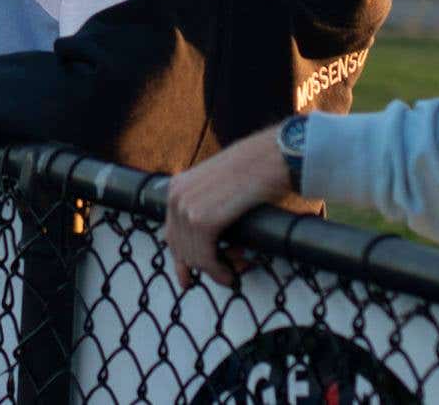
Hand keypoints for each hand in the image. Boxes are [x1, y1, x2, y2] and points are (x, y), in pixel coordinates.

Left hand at [163, 123, 290, 288]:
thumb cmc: (252, 171)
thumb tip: (206, 241)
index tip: (186, 281)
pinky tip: (232, 273)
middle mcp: (176, 197)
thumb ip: (205, 205)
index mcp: (177, 187)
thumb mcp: (218, 185)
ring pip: (194, 256)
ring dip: (216, 271)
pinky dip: (219, 270)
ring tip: (236, 271)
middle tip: (227, 273)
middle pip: (180, 248)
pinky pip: (206, 256)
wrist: (268, 157)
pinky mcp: (203, 219)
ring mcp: (187, 208)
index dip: (180, 260)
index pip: (171, 233)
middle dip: (203, 267)